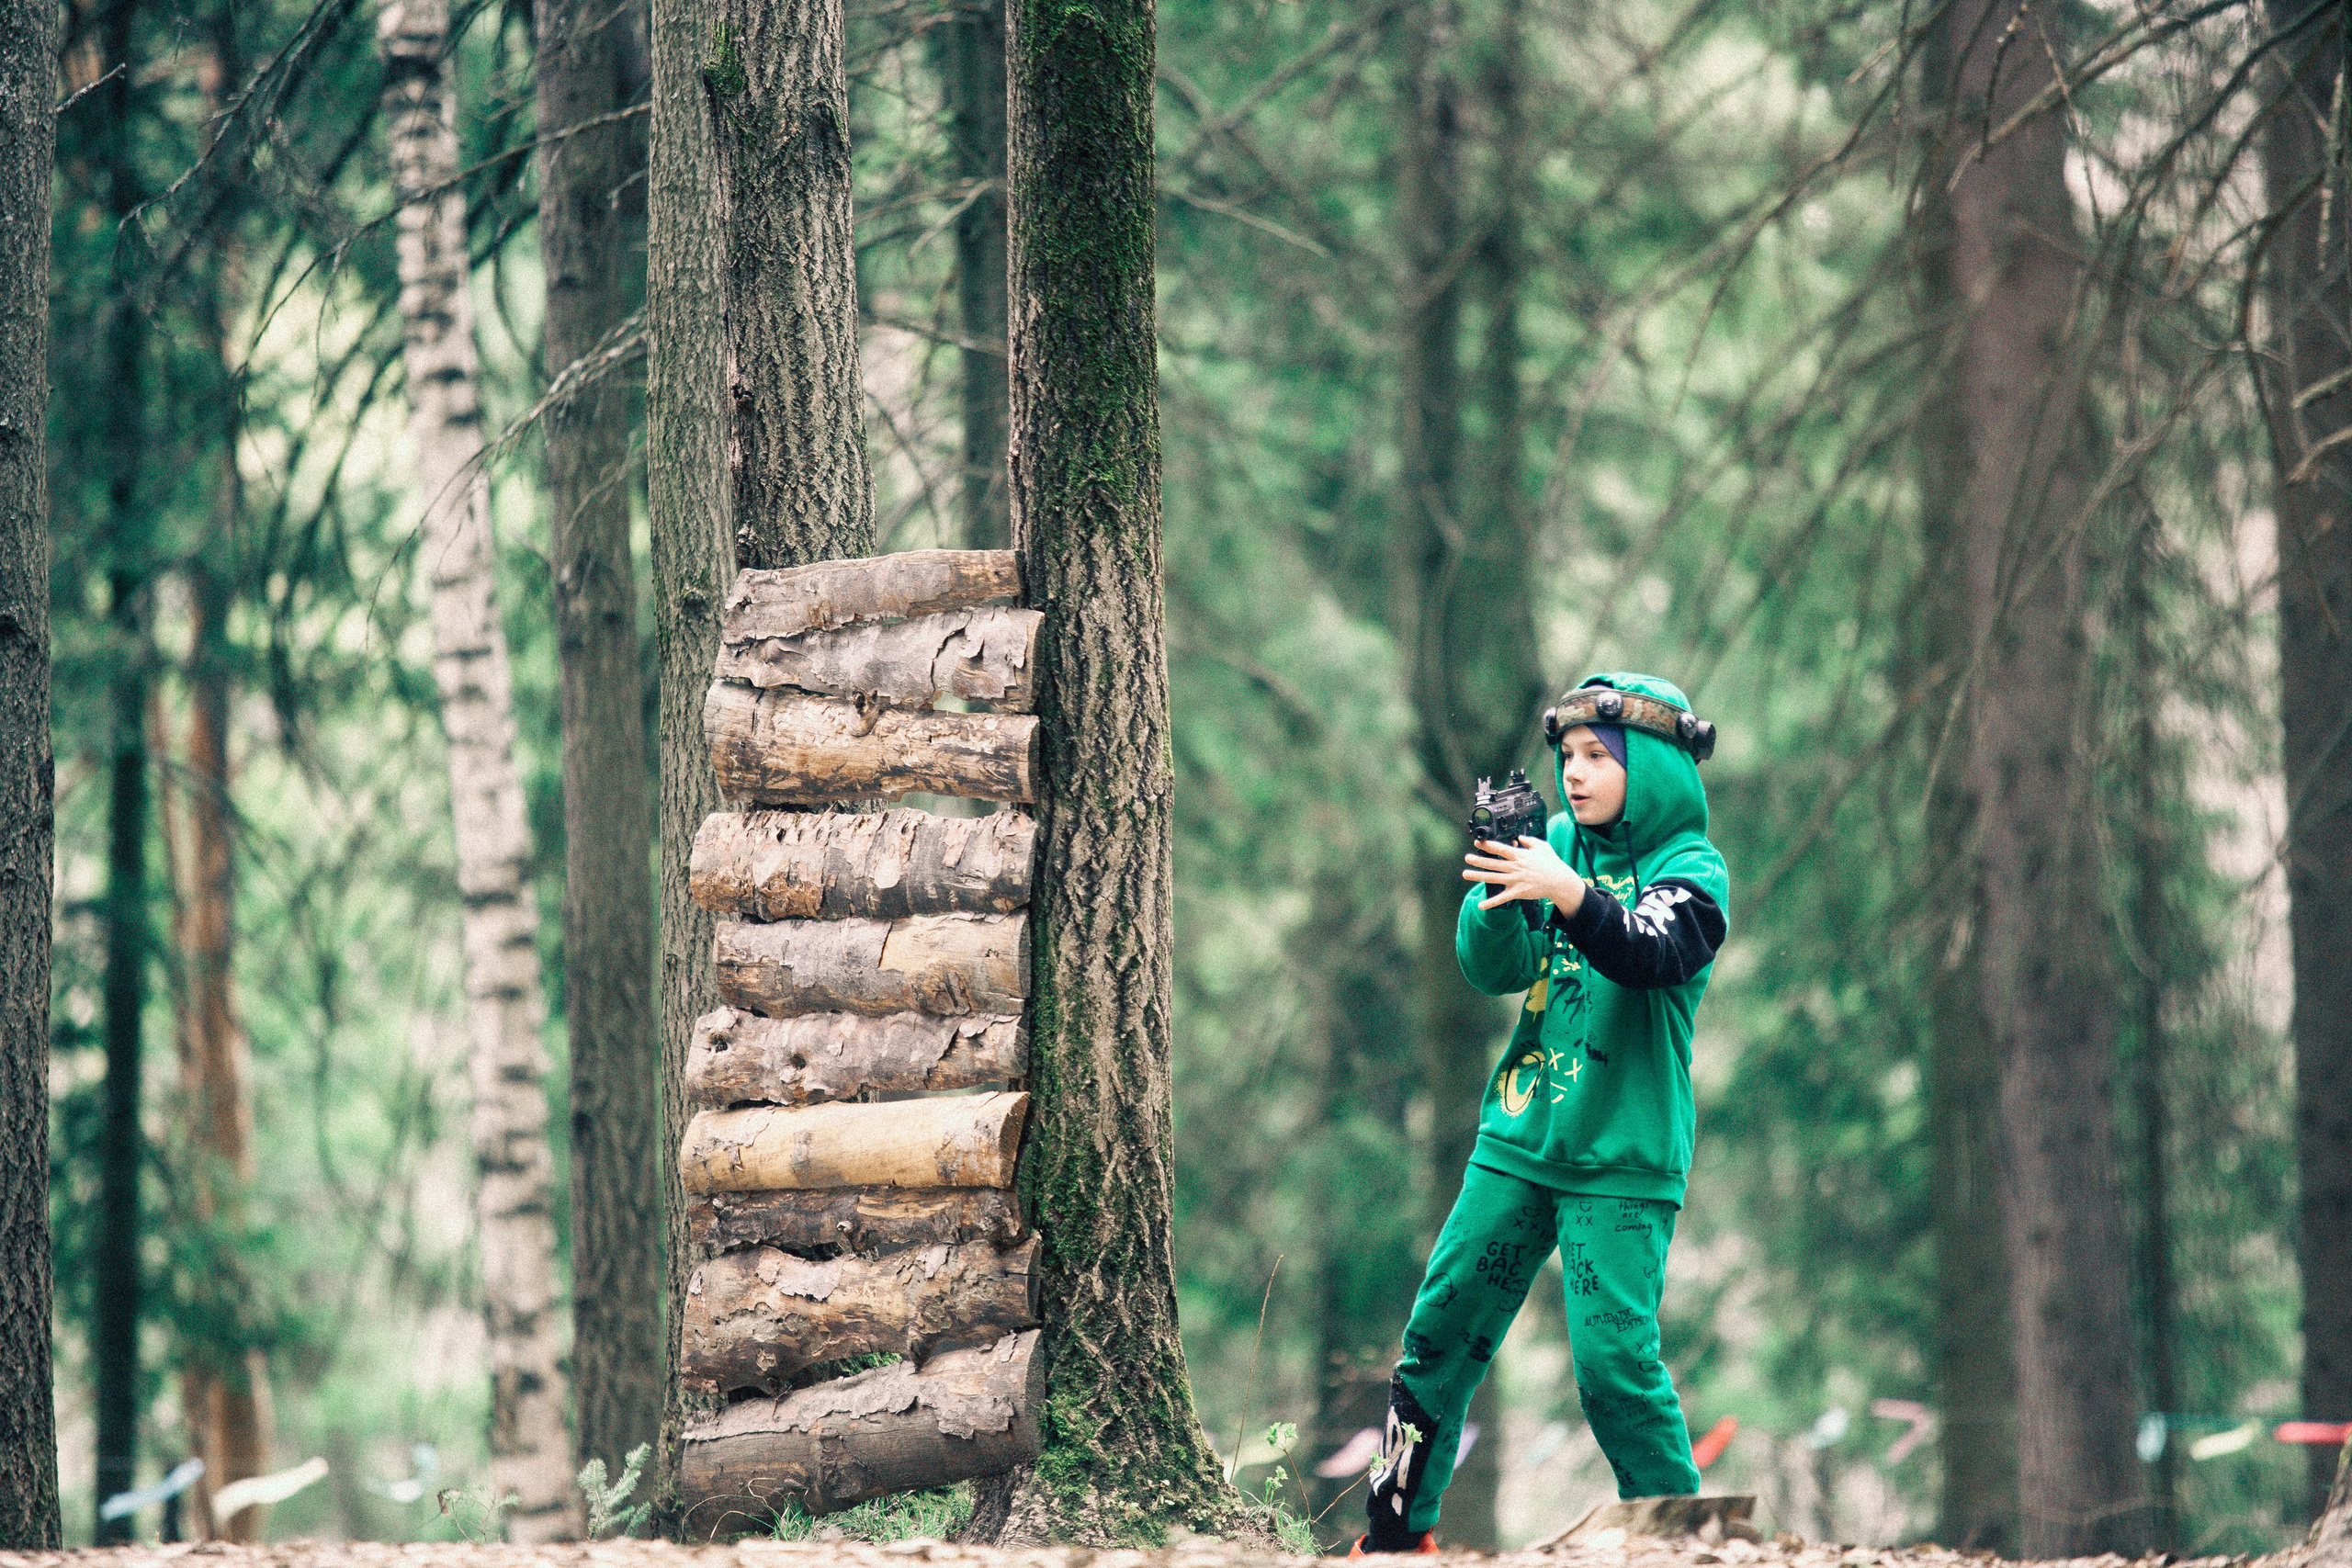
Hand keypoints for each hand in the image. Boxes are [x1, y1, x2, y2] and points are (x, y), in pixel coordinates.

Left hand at [1464, 836, 1585, 916]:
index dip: (1488, 846)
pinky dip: (1491, 903)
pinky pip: (1502, 898)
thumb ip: (1529, 841)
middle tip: (1467, 858)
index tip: (1477, 843)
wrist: (1560, 881)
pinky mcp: (1518, 892)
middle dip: (1478, 860)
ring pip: (1494, 878)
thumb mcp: (1542, 847)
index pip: (1501, 849)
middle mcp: (1515, 867)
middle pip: (1493, 863)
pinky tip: (1480, 905)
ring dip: (1478, 876)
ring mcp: (1516, 880)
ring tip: (1465, 874)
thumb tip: (1519, 837)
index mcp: (1520, 856)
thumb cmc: (1552, 863)